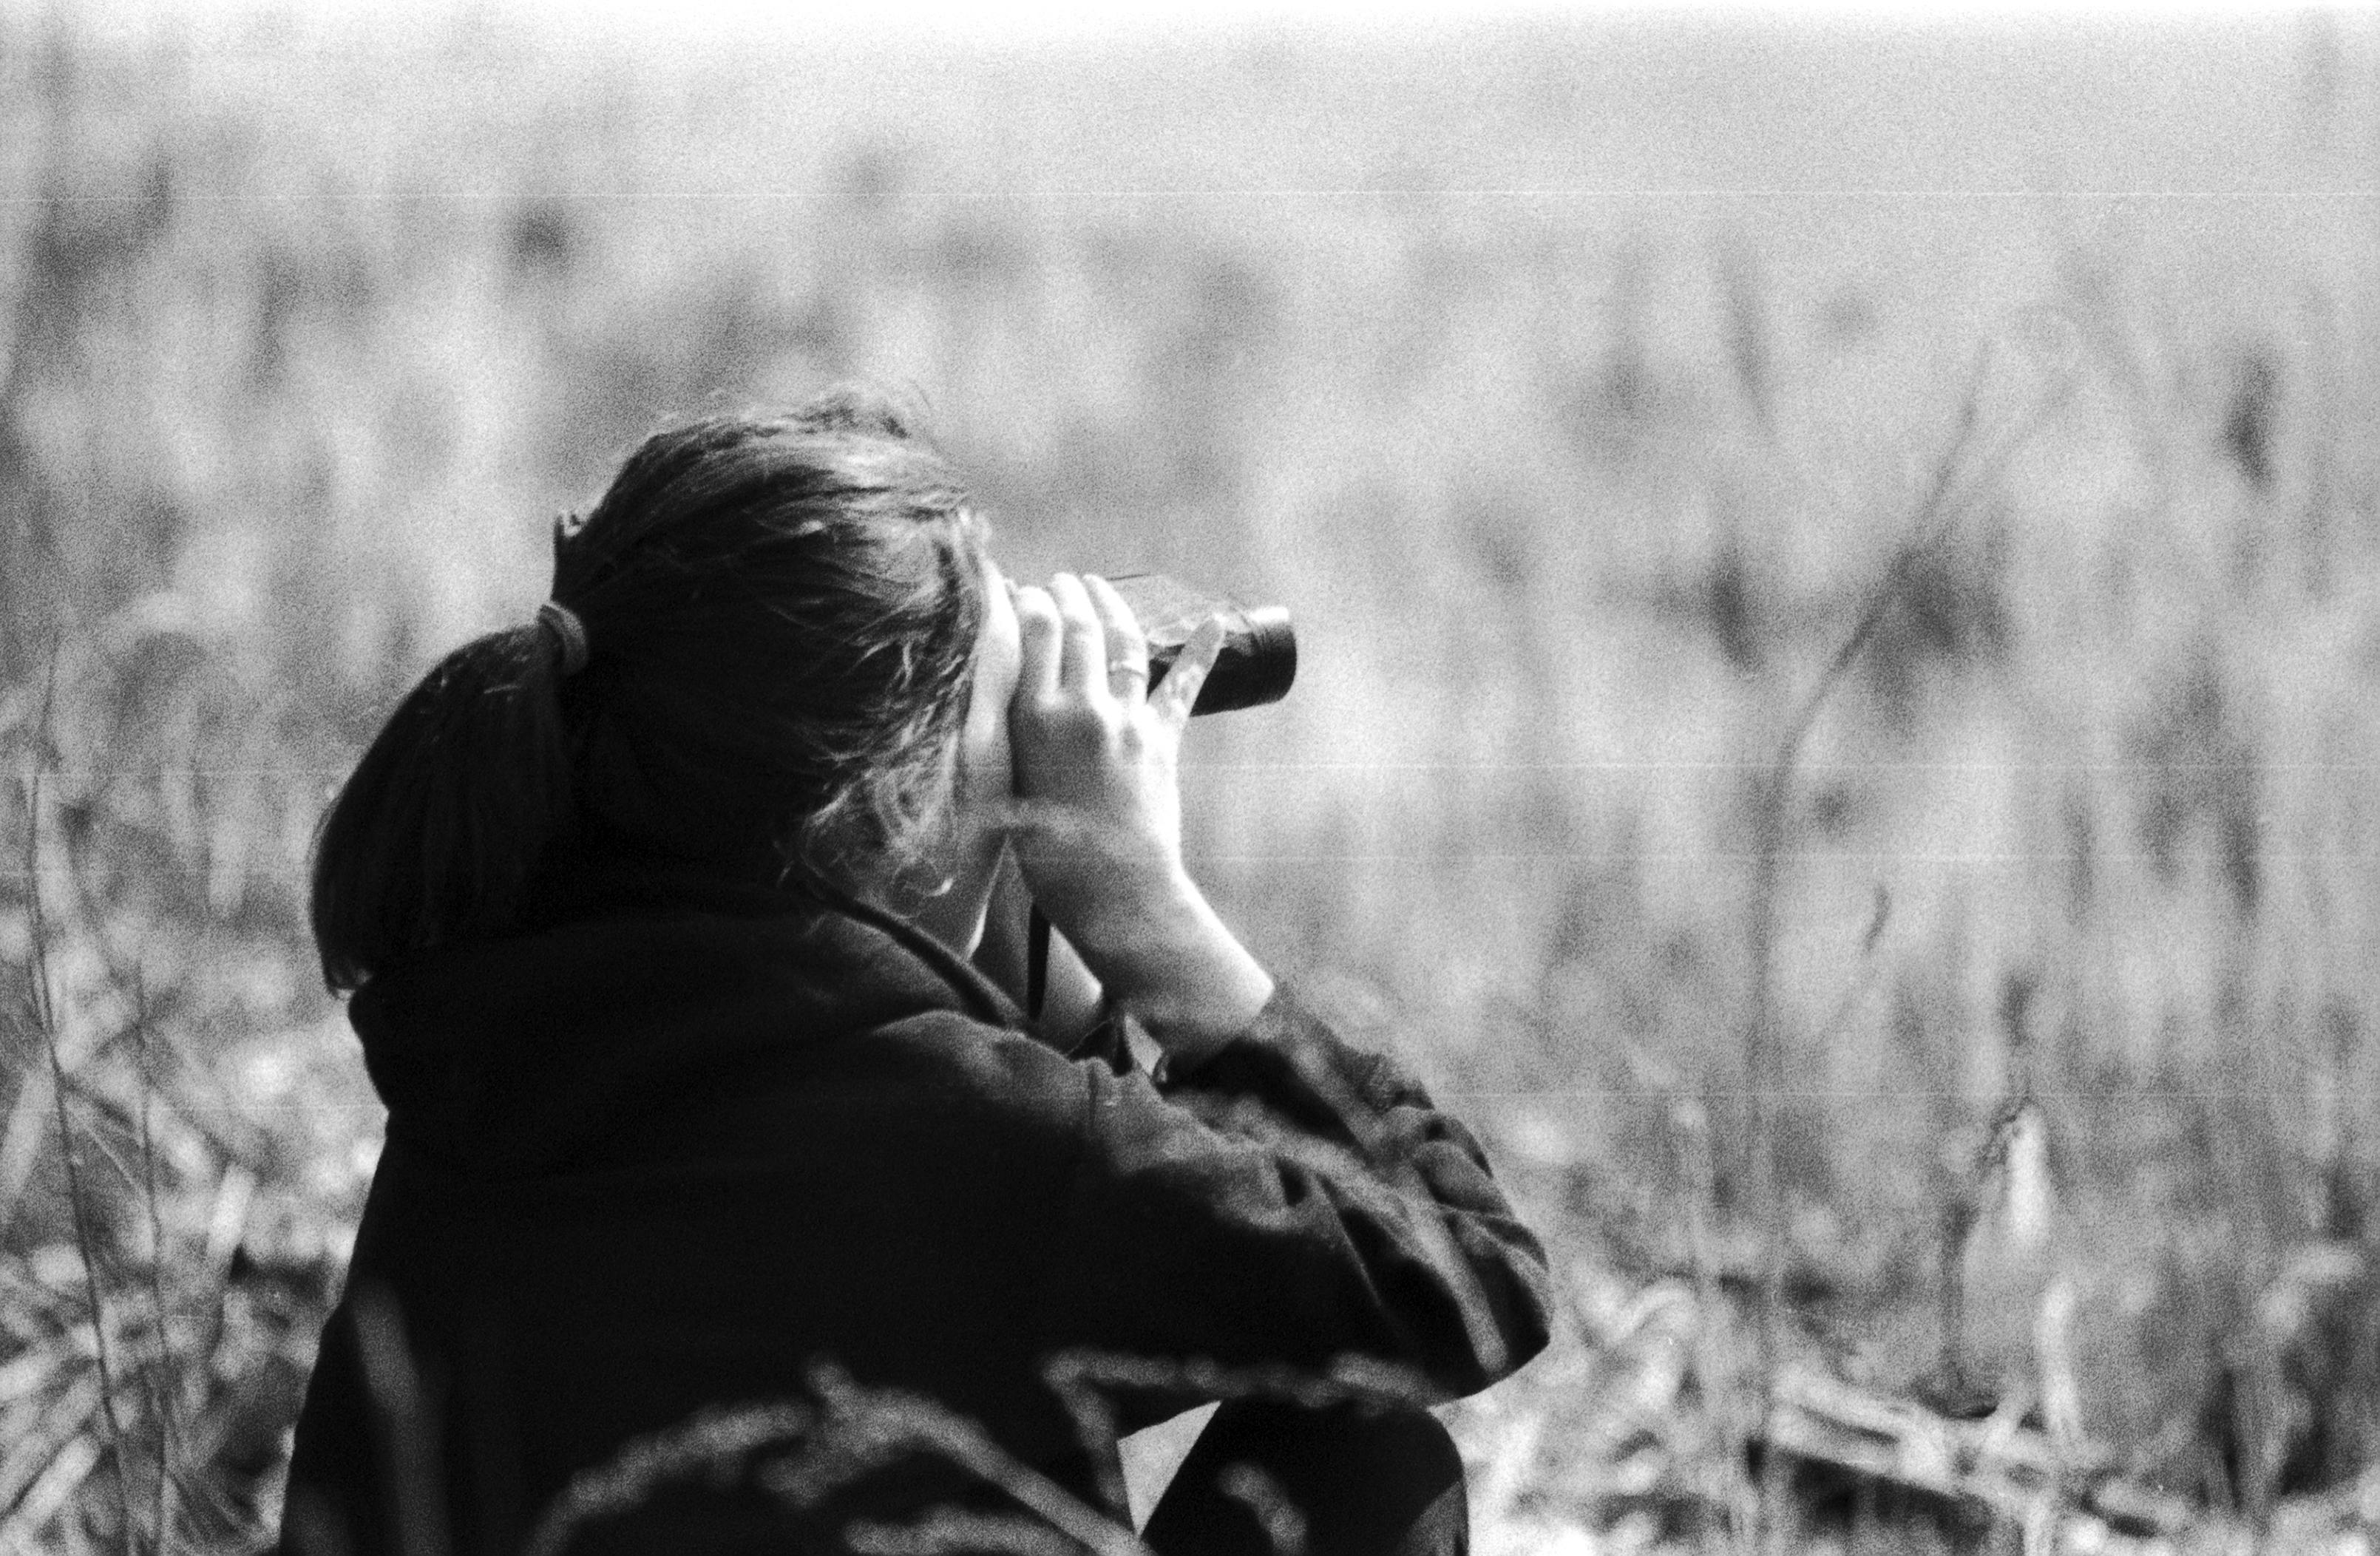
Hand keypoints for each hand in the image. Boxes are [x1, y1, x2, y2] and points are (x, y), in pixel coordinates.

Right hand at [1005, 573, 1273, 1055]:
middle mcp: (1083, 709)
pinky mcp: (1162, 741)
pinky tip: (1215, 625)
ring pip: (1122, 643)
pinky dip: (1201, 652)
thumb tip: (997, 704)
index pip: (1034, 631)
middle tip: (1060, 580)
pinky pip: (1182, 686)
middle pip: (1078, 627)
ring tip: (1096, 586)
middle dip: (1068, 594)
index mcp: (1035, 720)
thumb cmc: (1047, 855)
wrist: (1112, 892)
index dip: (1030, 599)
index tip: (1023, 588)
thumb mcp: (1006, 789)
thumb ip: (1006, 740)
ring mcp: (1127, 721)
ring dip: (1110, 607)